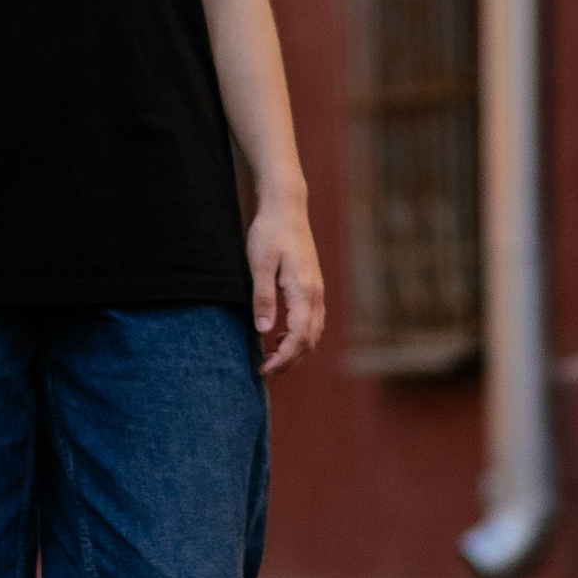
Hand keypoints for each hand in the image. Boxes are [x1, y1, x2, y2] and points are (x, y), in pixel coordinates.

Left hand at [247, 182, 324, 373]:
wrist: (286, 208)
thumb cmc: (269, 233)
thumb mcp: (258, 264)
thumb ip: (262, 297)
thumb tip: (263, 330)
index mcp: (303, 291)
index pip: (298, 338)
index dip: (283, 359)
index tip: (264, 369)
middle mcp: (316, 295)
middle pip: (309, 341)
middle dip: (289, 360)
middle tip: (265, 370)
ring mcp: (318, 291)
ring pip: (314, 333)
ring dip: (296, 350)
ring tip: (270, 356)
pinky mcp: (314, 287)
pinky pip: (313, 321)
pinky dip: (301, 336)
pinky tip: (280, 335)